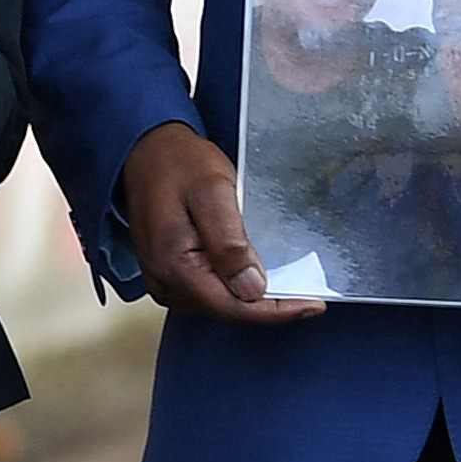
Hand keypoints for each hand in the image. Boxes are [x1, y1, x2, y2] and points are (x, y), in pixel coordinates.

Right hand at [120, 122, 315, 326]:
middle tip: (307, 292)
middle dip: (268, 305)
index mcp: (175, 265)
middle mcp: (164, 281)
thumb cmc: (179, 164)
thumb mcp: (213, 192)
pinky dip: (233, 288)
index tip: (314, 305)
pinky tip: (251, 273)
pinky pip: (207, 294)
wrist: (146, 150)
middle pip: (228, 310)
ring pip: (219, 305)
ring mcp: (163, 280)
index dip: (277, 310)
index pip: (234, 307)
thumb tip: (252, 289)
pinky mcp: (166, 274)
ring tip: (285, 282)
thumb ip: (230, 242)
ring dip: (251, 298)